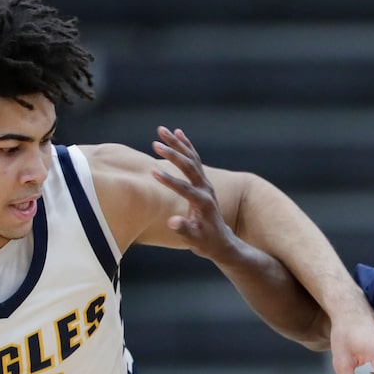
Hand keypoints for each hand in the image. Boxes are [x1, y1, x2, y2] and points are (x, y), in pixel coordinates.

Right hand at [149, 126, 236, 260]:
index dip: (170, 181)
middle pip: (190, 166)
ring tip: (161, 130)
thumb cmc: (206, 243)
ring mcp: (205, 183)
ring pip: (192, 158)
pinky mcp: (202, 181)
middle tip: (156, 143)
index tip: (153, 172)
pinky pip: (194, 159)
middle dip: (173, 154)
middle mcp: (206, 189)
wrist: (220, 241)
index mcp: (203, 203)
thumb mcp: (195, 241)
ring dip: (177, 143)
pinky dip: (185, 146)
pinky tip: (177, 133)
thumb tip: (172, 222)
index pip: (185, 189)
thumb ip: (184, 230)